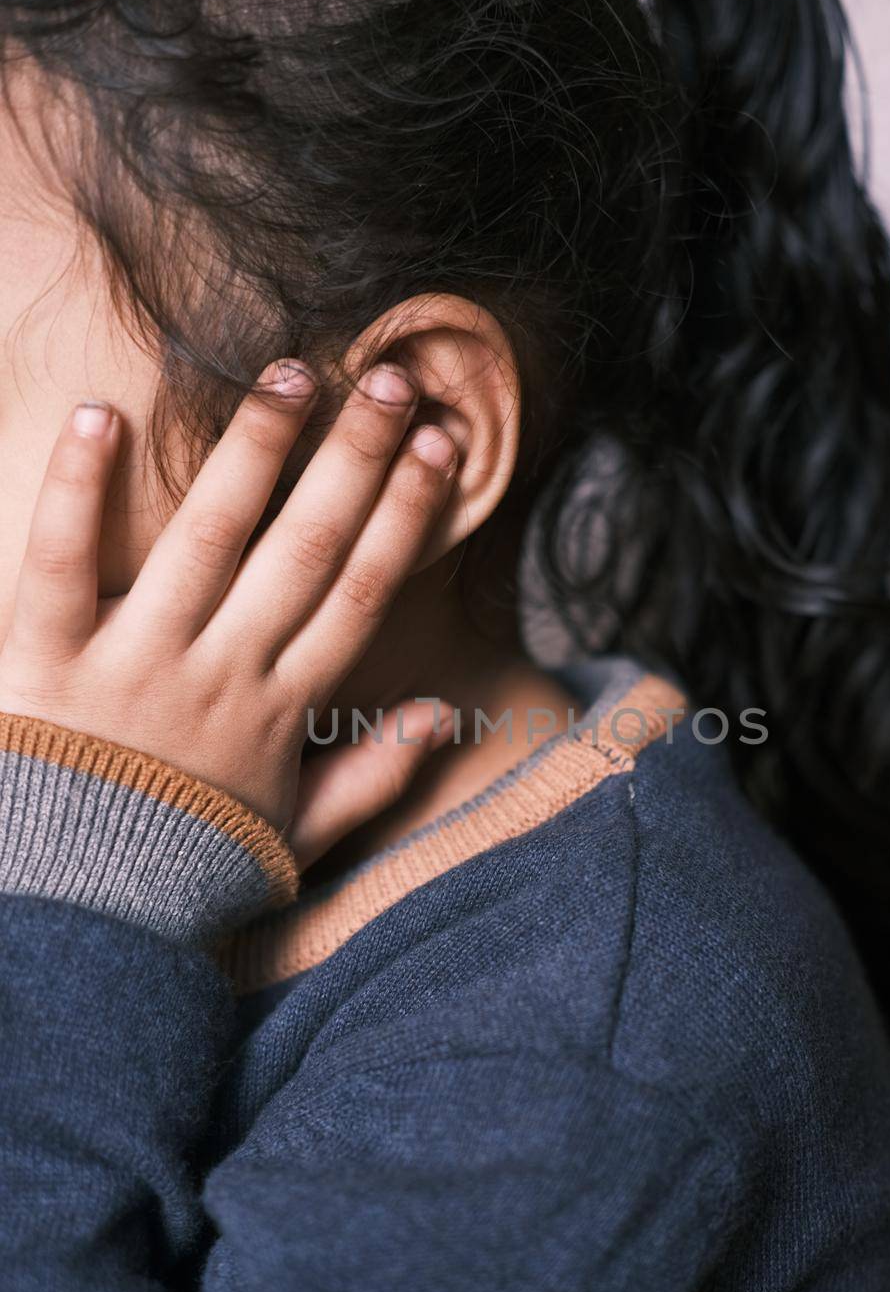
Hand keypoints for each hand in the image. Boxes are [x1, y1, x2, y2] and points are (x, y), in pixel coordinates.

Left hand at [0, 360, 456, 867]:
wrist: (74, 920)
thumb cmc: (183, 868)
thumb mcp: (294, 834)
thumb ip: (370, 775)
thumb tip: (441, 717)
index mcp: (279, 708)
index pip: (360, 593)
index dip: (406, 516)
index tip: (439, 447)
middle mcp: (221, 673)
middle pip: (305, 549)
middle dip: (354, 459)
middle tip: (388, 379)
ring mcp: (134, 663)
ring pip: (209, 538)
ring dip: (254, 449)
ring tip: (290, 371)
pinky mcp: (45, 661)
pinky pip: (60, 563)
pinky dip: (77, 489)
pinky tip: (100, 415)